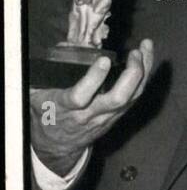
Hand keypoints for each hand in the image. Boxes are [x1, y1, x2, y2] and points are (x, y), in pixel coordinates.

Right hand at [29, 39, 154, 175]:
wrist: (57, 143)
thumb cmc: (45, 113)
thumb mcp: (36, 93)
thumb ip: (45, 71)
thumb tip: (65, 46)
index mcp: (64, 108)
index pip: (80, 96)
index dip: (94, 79)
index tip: (104, 59)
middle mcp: (90, 114)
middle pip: (117, 99)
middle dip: (131, 75)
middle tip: (135, 53)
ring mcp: (107, 116)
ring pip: (132, 97)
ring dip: (143, 72)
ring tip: (146, 47)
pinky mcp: (118, 116)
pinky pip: (135, 97)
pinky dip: (144, 77)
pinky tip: (147, 59)